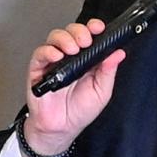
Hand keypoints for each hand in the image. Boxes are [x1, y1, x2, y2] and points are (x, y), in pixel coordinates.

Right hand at [21, 19, 123, 156]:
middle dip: (79, 31)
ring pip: (55, 38)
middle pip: (71, 32)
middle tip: (86, 41)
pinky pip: (40, 54)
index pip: (89, 35)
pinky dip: (48, 51)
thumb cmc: (79, 110)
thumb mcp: (101, 91)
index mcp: (86, 59)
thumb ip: (108, 71)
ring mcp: (53, 61)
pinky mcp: (38, 69)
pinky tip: (57, 56)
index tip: (99, 28)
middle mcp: (69, 57)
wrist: (62, 128)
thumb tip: (118, 53)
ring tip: (73, 49)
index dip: (93, 28)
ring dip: (65, 39)